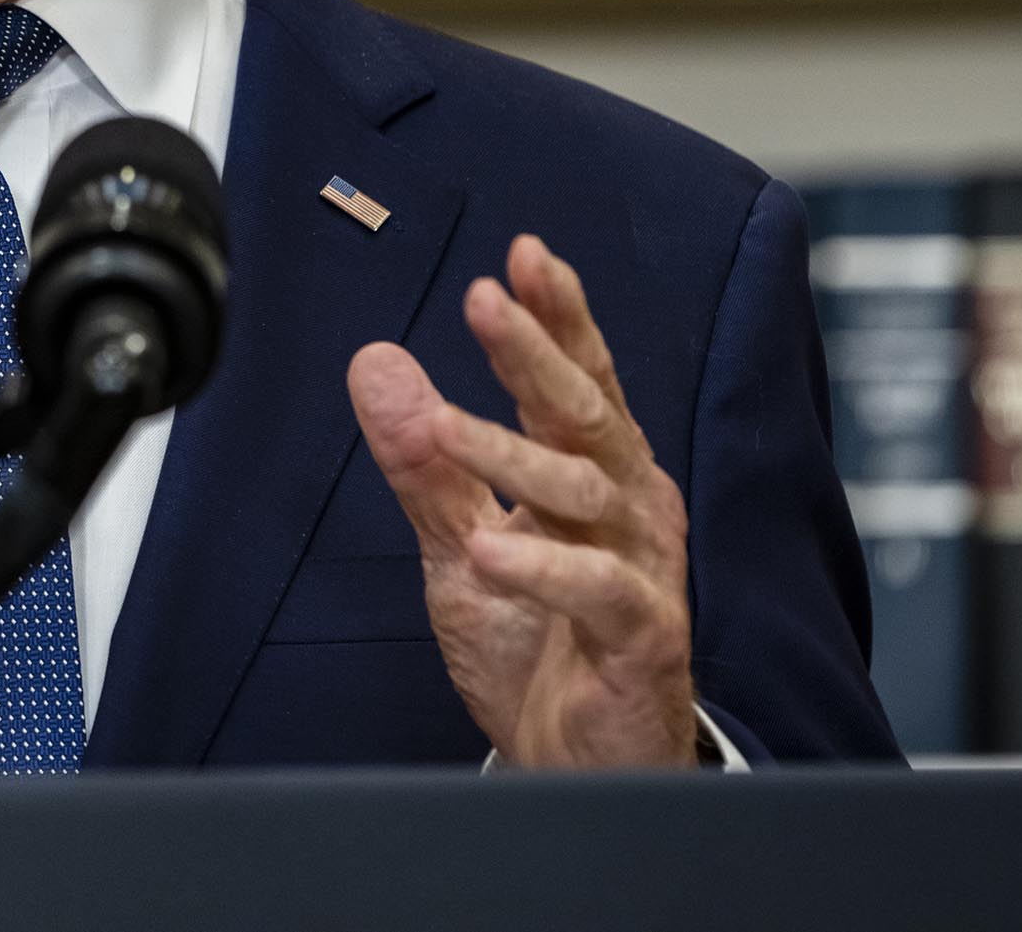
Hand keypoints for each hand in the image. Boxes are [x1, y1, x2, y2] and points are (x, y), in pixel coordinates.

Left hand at [346, 236, 695, 768]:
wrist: (577, 768)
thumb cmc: (538, 650)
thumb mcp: (458, 546)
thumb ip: (425, 462)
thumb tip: (377, 363)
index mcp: (593, 476)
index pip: (578, 380)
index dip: (557, 317)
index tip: (523, 254)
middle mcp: (629, 508)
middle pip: (585, 413)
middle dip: (535, 352)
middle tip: (485, 300)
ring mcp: (643, 568)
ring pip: (584, 490)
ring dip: (509, 453)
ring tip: (442, 426)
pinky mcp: (644, 635)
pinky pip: (599, 588)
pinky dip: (543, 566)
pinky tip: (490, 548)